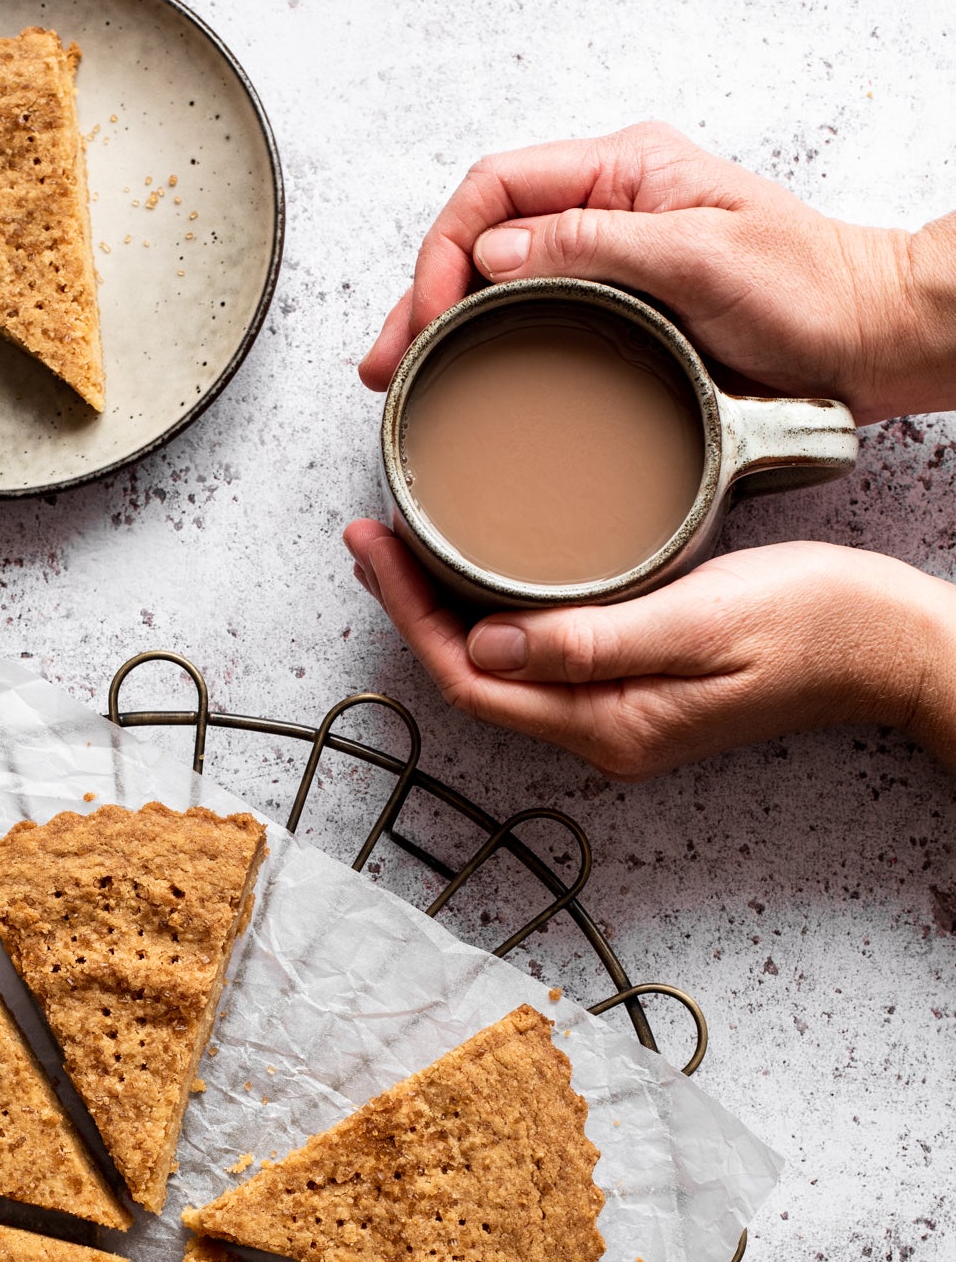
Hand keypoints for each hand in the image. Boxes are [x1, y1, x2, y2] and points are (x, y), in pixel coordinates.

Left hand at [343, 523, 955, 778]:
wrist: (891, 645)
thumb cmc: (814, 625)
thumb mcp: (700, 622)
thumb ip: (591, 641)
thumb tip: (485, 646)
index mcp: (608, 723)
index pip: (471, 678)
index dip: (410, 613)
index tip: (374, 543)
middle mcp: (601, 731)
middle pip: (473, 678)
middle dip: (411, 607)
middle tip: (372, 530)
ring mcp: (618, 713)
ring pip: (501, 668)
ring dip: (446, 607)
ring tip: (407, 540)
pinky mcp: (636, 685)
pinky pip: (539, 654)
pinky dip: (496, 608)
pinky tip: (484, 564)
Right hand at [358, 121, 955, 423]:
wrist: (871, 338)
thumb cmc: (810, 291)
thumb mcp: (703, 258)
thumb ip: (597, 246)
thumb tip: (496, 253)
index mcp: (625, 169)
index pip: (498, 185)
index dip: (446, 246)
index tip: (430, 311)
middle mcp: (609, 205)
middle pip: (483, 234)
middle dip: (422, 292)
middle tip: (387, 359)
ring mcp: (610, 257)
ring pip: (497, 277)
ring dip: (442, 321)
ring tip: (401, 374)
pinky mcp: (619, 307)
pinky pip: (532, 312)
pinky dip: (485, 340)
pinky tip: (461, 370)